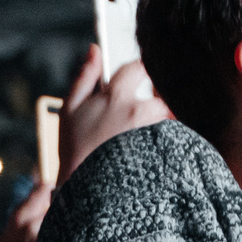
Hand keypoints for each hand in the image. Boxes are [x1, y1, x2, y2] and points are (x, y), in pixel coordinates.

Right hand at [57, 46, 169, 184]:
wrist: (86, 190)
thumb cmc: (75, 150)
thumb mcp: (69, 109)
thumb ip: (85, 76)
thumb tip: (95, 50)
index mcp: (117, 95)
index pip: (139, 66)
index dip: (140, 69)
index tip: (138, 76)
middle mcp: (139, 109)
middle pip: (160, 92)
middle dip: (153, 99)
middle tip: (139, 112)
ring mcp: (153, 130)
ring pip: (167, 116)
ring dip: (159, 122)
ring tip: (140, 136)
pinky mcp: (163, 150)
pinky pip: (172, 137)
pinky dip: (165, 140)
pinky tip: (148, 150)